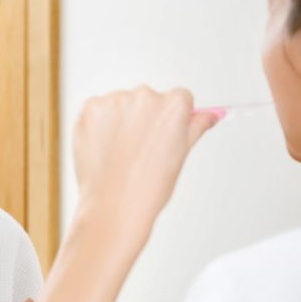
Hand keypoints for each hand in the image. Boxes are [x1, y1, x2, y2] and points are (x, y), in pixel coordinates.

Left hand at [73, 86, 218, 227]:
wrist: (114, 206)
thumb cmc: (149, 187)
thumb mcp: (181, 155)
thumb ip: (195, 127)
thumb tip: (209, 115)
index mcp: (174, 104)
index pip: (180, 98)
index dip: (172, 120)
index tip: (164, 136)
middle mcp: (145, 96)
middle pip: (149, 99)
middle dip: (145, 119)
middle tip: (141, 150)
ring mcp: (115, 100)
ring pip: (121, 104)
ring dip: (121, 121)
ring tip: (121, 153)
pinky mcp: (91, 108)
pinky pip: (98, 110)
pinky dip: (100, 125)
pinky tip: (104, 148)